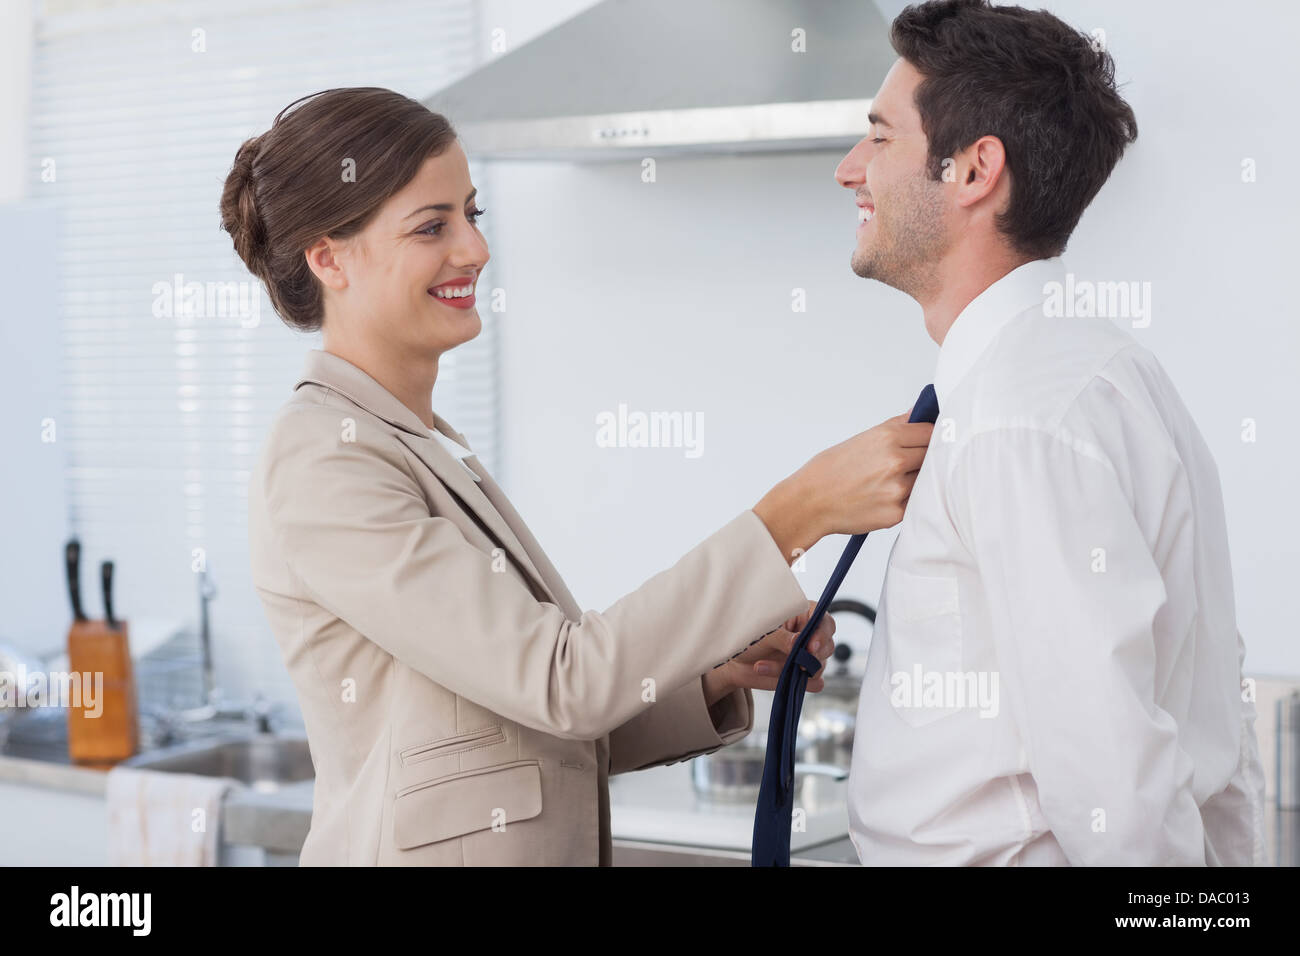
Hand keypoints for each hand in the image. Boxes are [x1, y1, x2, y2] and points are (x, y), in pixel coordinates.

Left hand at [706, 601, 835, 700]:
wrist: (735, 663)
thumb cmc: (749, 639)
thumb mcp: (762, 634)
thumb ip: (782, 638)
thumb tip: (799, 644)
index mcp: (803, 616)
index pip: (825, 621)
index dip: (823, 632)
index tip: (811, 645)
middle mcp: (810, 637)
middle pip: (828, 645)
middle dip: (815, 655)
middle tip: (798, 662)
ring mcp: (808, 658)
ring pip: (818, 666)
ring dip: (792, 670)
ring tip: (761, 666)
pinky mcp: (804, 677)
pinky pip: (813, 684)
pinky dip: (799, 684)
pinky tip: (777, 678)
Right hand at [754, 410, 933, 561]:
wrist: (809, 502)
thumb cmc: (829, 471)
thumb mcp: (862, 439)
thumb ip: (896, 427)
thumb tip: (919, 414)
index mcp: (888, 437)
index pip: (931, 431)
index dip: (928, 437)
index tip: (924, 442)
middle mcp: (896, 461)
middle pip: (933, 455)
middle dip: (923, 458)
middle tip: (905, 464)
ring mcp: (898, 488)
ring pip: (926, 479)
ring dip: (916, 480)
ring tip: (890, 482)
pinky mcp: (897, 512)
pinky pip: (915, 501)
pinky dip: (906, 499)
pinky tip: (885, 497)